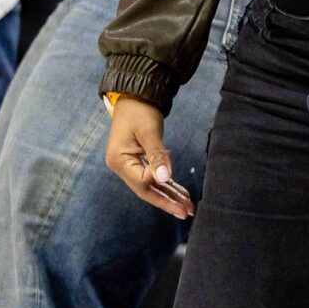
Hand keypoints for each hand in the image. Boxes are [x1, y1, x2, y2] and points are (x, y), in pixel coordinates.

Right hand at [105, 97, 195, 218]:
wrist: (135, 95)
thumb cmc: (141, 111)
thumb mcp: (149, 132)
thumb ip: (157, 156)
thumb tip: (164, 178)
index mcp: (119, 161)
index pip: (141, 182)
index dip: (159, 186)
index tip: (177, 187)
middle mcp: (122, 167)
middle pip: (146, 190)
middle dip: (167, 202)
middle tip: (187, 212)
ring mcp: (129, 165)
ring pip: (152, 186)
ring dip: (170, 196)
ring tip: (189, 207)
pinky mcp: (138, 161)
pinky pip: (154, 177)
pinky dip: (168, 185)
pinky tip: (181, 193)